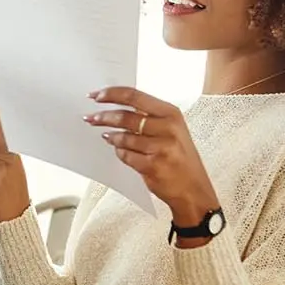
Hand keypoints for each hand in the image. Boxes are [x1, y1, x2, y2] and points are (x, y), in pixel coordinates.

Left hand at [84, 87, 220, 231]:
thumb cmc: (180, 158)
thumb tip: (116, 105)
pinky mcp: (152, 166)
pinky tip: (121, 152)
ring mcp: (161, 147)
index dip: (111, 94)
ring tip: (108, 137)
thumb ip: (149, 117)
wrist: (194, 190)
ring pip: (123, 137)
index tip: (95, 95)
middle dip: (103, 117)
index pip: (134, 96)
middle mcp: (168, 128)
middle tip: (90, 118)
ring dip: (112, 138)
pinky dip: (120, 153)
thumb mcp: (172, 130)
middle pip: (125, 116)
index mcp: (171, 113)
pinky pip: (125, 155)